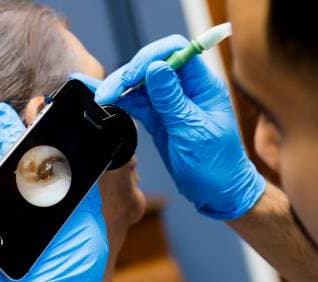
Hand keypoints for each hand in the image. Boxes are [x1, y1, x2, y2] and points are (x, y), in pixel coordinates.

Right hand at [76, 35, 264, 219]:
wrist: (219, 193)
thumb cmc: (216, 165)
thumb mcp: (193, 132)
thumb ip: (172, 100)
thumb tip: (156, 67)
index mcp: (203, 86)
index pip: (177, 52)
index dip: (151, 57)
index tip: (132, 76)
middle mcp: (187, 89)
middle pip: (153, 65)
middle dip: (129, 74)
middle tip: (107, 92)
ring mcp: (172, 103)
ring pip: (142, 84)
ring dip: (120, 88)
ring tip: (99, 97)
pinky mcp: (160, 118)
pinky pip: (138, 102)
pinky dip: (122, 102)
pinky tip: (105, 102)